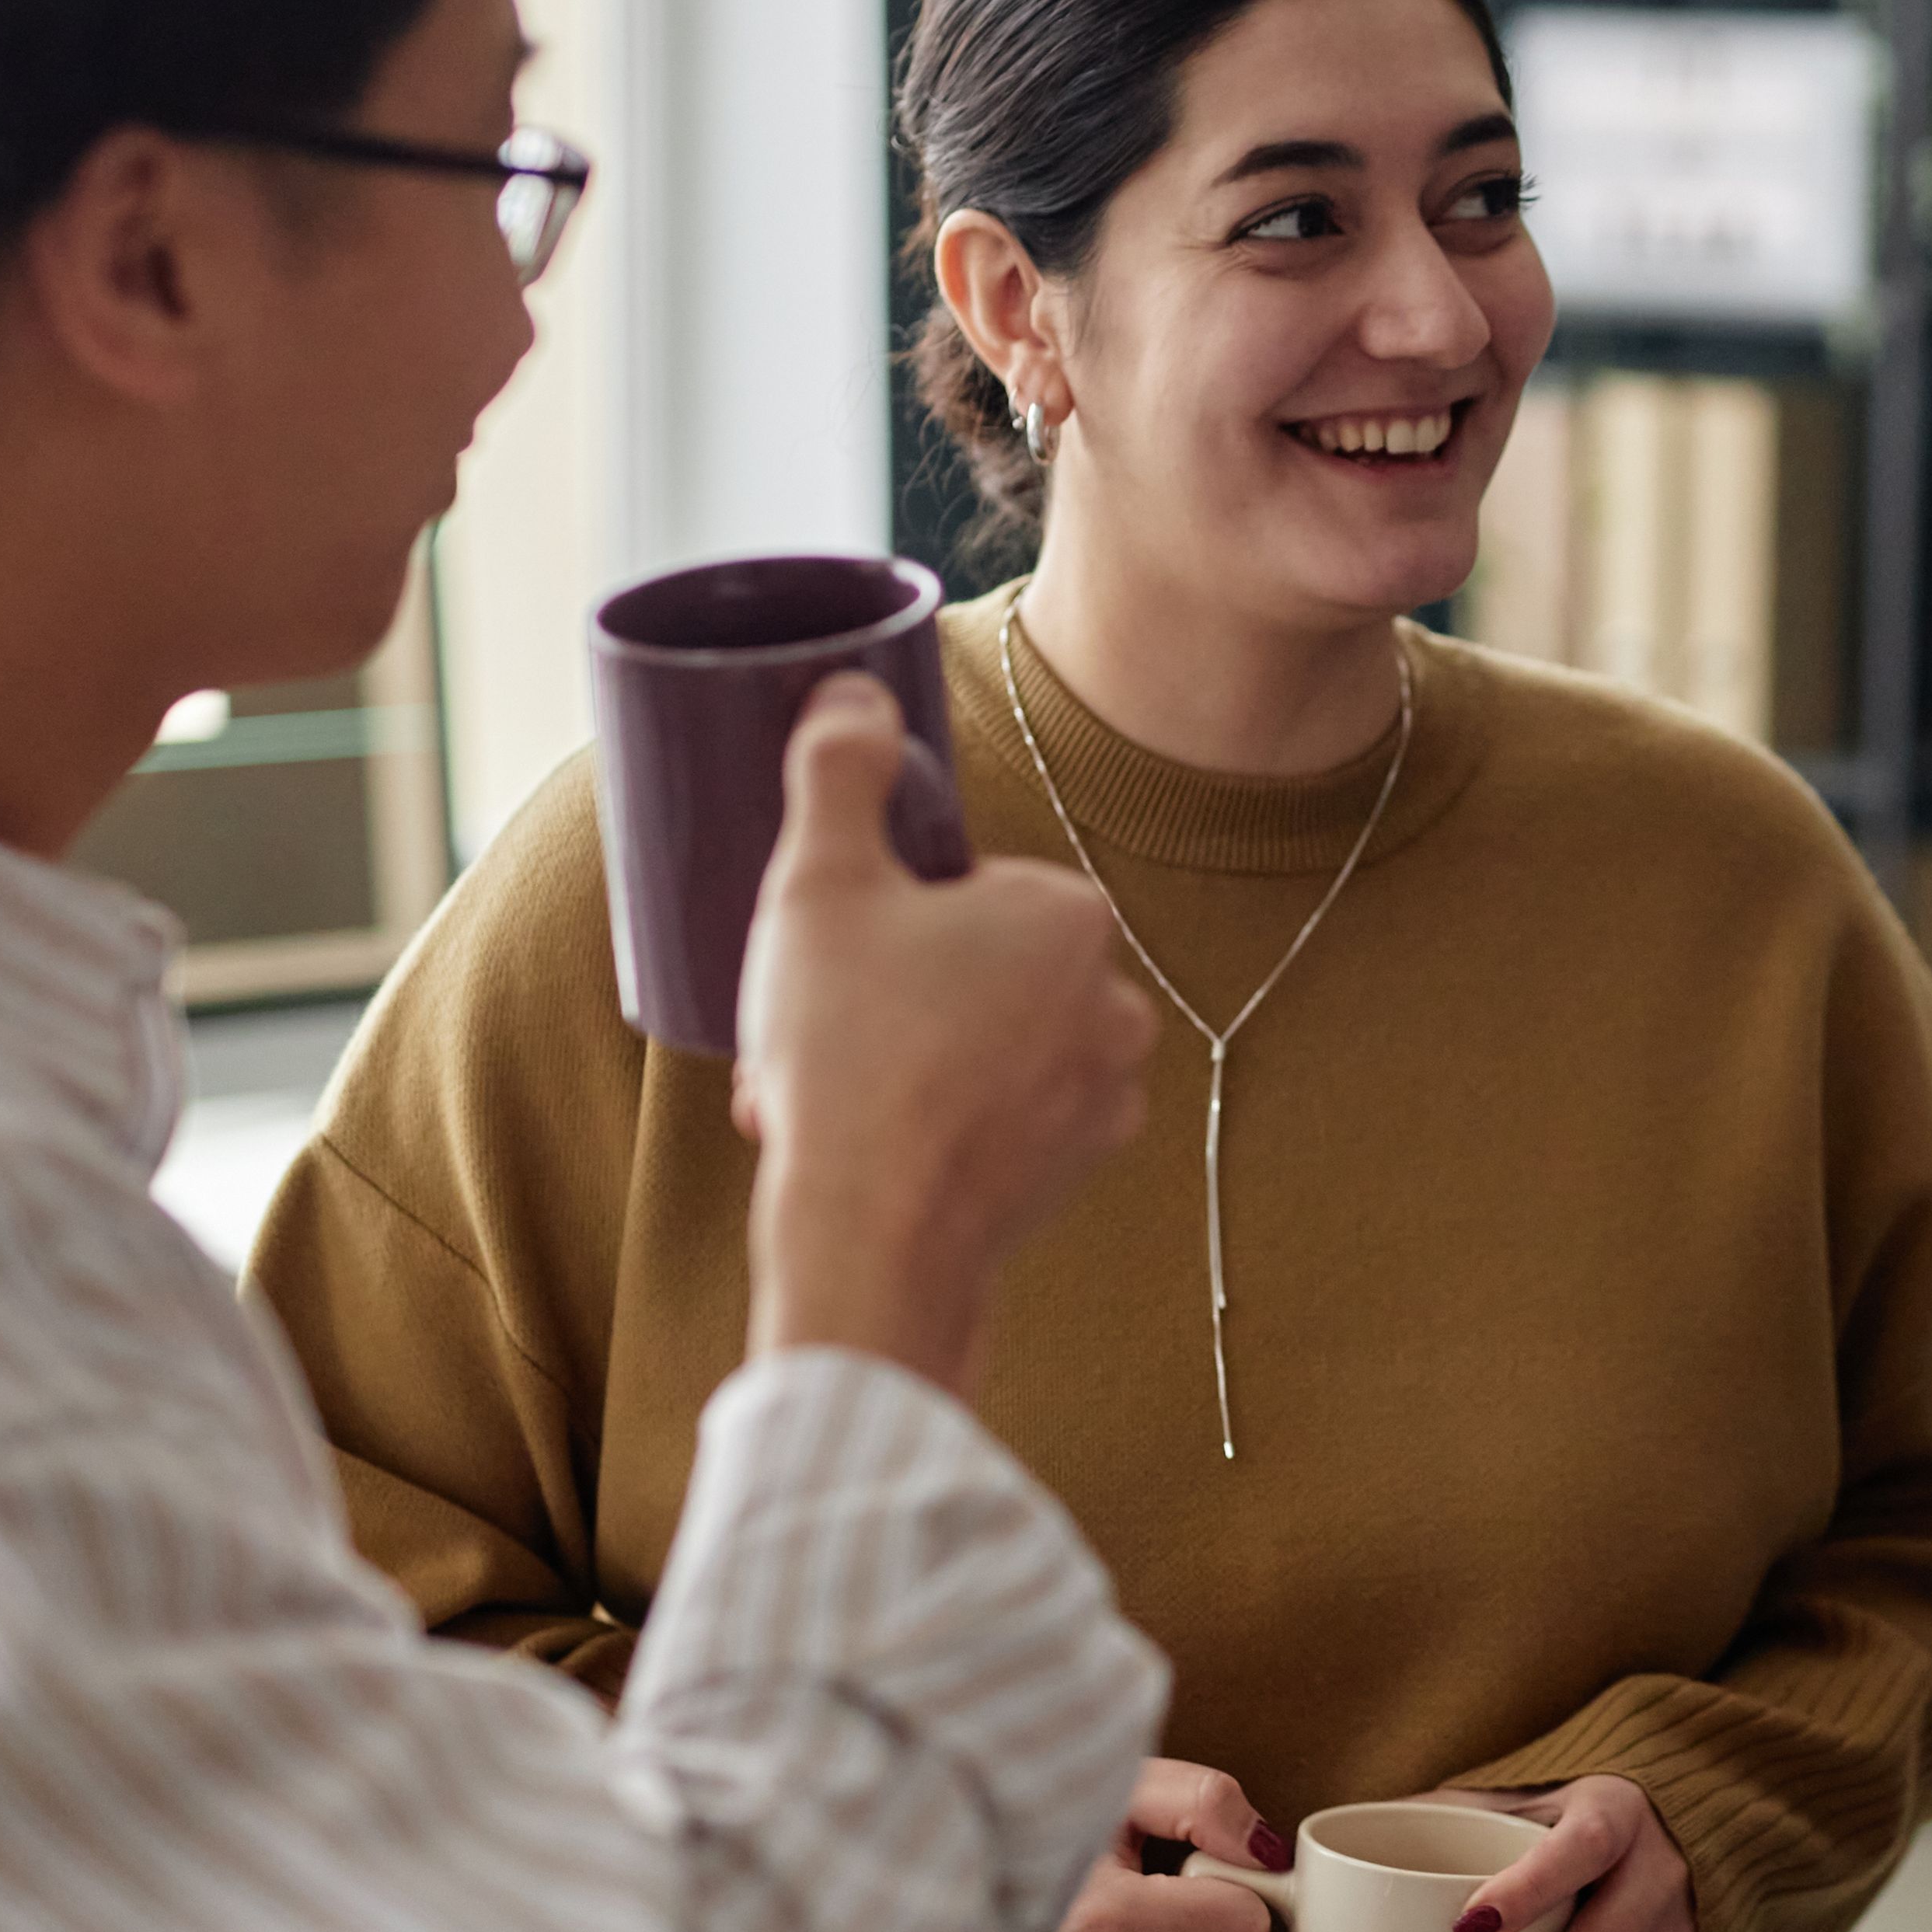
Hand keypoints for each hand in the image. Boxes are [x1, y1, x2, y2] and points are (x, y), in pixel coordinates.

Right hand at [737, 676, 1158, 1394]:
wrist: (875, 1238)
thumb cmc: (851, 1054)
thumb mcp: (820, 882)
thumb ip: (840, 772)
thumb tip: (857, 692)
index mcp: (1072, 915)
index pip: (961, 888)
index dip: (878, 922)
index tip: (828, 965)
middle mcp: (1116, 1001)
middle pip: (970, 968)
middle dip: (884, 997)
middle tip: (815, 1035)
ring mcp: (1105, 1094)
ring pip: (978, 1045)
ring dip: (898, 1062)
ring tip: (823, 1097)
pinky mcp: (1076, 1170)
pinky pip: (993, 1119)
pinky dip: (931, 1126)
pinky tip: (864, 1148)